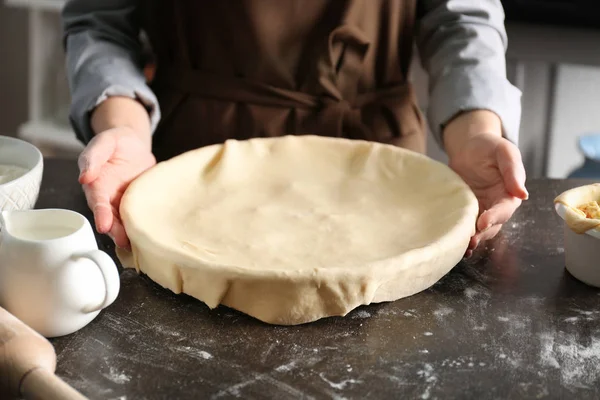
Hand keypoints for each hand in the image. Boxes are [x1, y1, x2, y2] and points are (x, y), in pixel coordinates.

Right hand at [78, 127, 155, 247]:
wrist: (134, 145)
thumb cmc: (115, 142)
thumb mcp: (104, 142)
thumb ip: (93, 157)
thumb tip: (84, 176)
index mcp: (97, 184)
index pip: (98, 202)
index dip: (101, 214)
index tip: (103, 226)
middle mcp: (109, 198)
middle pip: (110, 218)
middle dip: (115, 231)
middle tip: (123, 241)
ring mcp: (124, 203)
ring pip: (124, 222)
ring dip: (128, 233)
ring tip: (135, 244)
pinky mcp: (140, 204)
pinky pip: (140, 217)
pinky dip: (143, 227)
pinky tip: (149, 236)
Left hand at [443, 111, 527, 256]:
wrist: (469, 147)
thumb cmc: (489, 147)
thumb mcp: (504, 151)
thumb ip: (513, 170)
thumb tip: (523, 193)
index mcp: (510, 193)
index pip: (505, 209)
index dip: (495, 217)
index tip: (483, 222)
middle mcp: (497, 205)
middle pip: (493, 225)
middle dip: (483, 234)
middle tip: (470, 241)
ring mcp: (482, 209)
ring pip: (480, 229)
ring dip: (473, 238)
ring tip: (462, 246)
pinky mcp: (467, 210)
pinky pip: (467, 224)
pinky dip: (462, 233)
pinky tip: (453, 241)